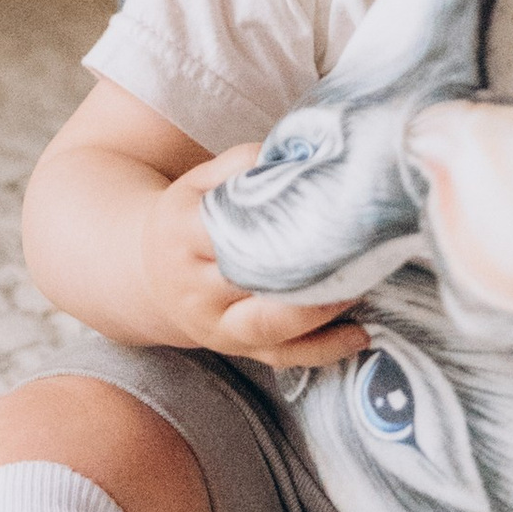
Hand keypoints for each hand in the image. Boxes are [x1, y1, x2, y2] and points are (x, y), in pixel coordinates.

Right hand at [137, 148, 371, 372]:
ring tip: (362, 288)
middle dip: (307, 271)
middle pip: (253, 284)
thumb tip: (300, 153)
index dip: (276, 223)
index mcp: (182, 235)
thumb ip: (242, 164)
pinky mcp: (236, 350)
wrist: (150, 273)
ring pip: (270, 328)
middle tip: (358, 250)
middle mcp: (194, 288)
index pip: (229, 231)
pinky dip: (323, 350)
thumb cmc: (188, 219)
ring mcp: (214, 326)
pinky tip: (359, 334)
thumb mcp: (199, 182)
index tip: (321, 212)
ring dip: (320, 313)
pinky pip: (282, 357)